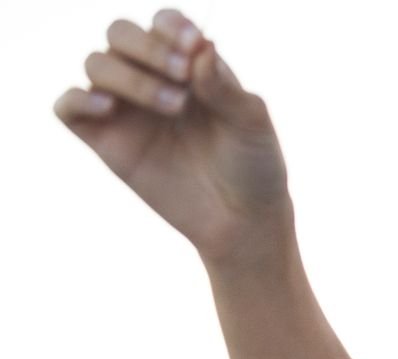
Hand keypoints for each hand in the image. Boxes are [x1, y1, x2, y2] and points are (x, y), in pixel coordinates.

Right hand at [54, 9, 289, 265]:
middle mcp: (152, 79)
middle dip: (148, 47)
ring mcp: (126, 110)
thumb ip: (226, 87)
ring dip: (129, 77)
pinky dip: (79, 99)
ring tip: (173, 107)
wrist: (243, 222)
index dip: (171, 26)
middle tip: (183, 78)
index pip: (163, 23)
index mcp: (189, 66)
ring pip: (96, 63)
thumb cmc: (254, 167)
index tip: (194, 47)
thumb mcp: (252, 124)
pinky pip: (68, 107)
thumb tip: (202, 48)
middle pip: (120, 33)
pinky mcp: (107, 141)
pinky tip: (109, 108)